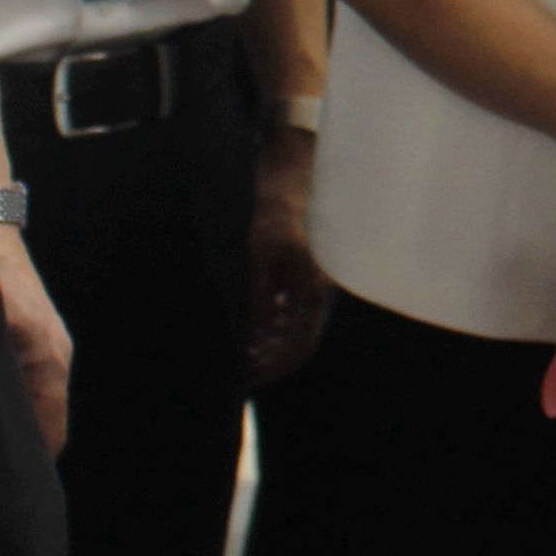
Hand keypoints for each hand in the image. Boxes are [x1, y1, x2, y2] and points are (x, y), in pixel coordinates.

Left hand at [0, 221, 72, 455]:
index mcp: (48, 360)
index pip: (49, 434)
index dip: (28, 467)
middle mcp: (51, 355)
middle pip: (40, 422)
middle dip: (13, 451)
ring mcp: (39, 342)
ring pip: (26, 401)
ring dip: (2, 425)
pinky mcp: (22, 332)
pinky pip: (16, 380)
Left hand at [240, 127, 335, 389]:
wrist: (288, 179)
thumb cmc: (271, 214)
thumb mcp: (256, 256)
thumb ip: (255, 298)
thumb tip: (251, 338)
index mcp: (311, 289)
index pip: (298, 347)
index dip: (272, 367)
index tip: (244, 377)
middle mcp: (317, 292)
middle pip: (298, 344)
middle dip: (269, 361)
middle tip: (238, 371)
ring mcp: (311, 286)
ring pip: (294, 331)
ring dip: (269, 347)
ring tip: (238, 354)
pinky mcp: (302, 278)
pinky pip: (290, 314)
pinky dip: (271, 329)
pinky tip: (248, 331)